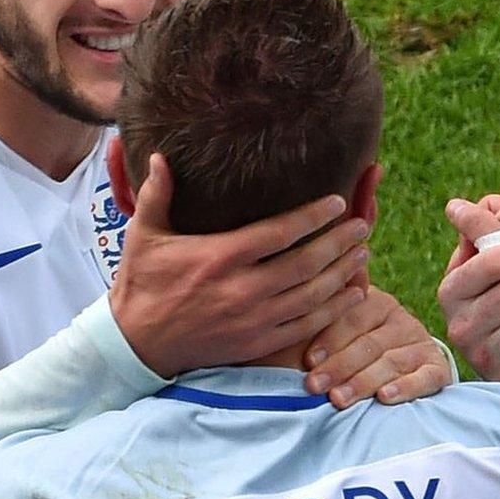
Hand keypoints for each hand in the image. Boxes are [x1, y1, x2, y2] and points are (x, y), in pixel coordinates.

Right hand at [110, 153, 369, 377]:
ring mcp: (253, 320)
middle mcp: (242, 289)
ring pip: (312, 295)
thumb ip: (156, 194)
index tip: (338, 202)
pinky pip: (305, 326)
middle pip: (306, 263)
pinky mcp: (257, 344)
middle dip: (339, 243)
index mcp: (220, 257)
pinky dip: (334, 310)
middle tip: (363, 225)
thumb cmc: (142, 284)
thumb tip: (157, 154)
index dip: (314, 216)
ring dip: (343, 273)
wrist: (135, 345)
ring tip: (364, 253)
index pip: (280, 232)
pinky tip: (354, 294)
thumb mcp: (143, 235)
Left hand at [302, 289, 452, 406]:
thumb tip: (282, 311)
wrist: (400, 373)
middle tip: (314, 386)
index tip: (308, 360)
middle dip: (339, 366)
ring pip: (392, 361)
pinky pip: (424, 377)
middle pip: (369, 343)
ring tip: (339, 399)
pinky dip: (405, 387)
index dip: (329, 338)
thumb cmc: (347, 353)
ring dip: (363, 381)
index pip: (352, 318)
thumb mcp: (335, 332)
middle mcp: (400, 319)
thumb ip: (316, 322)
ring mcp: (419, 343)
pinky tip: (384, 397)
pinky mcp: (437, 368)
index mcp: (374, 302)